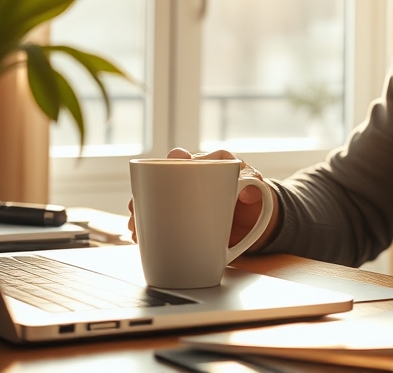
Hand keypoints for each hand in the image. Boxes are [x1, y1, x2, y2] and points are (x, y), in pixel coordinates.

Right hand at [126, 147, 281, 250]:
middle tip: (137, 205)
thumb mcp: (260, 192)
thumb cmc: (257, 198)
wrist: (256, 220)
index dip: (175, 159)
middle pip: (161, 178)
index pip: (186, 156)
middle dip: (145, 190)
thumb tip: (250, 191)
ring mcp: (182, 197)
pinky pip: (159, 217)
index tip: (168, 166)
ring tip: (132, 225)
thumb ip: (257, 190)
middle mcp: (190, 176)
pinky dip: (147, 226)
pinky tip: (138, 236)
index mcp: (209, 163)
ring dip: (140, 210)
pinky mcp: (179, 216)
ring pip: (155, 198)